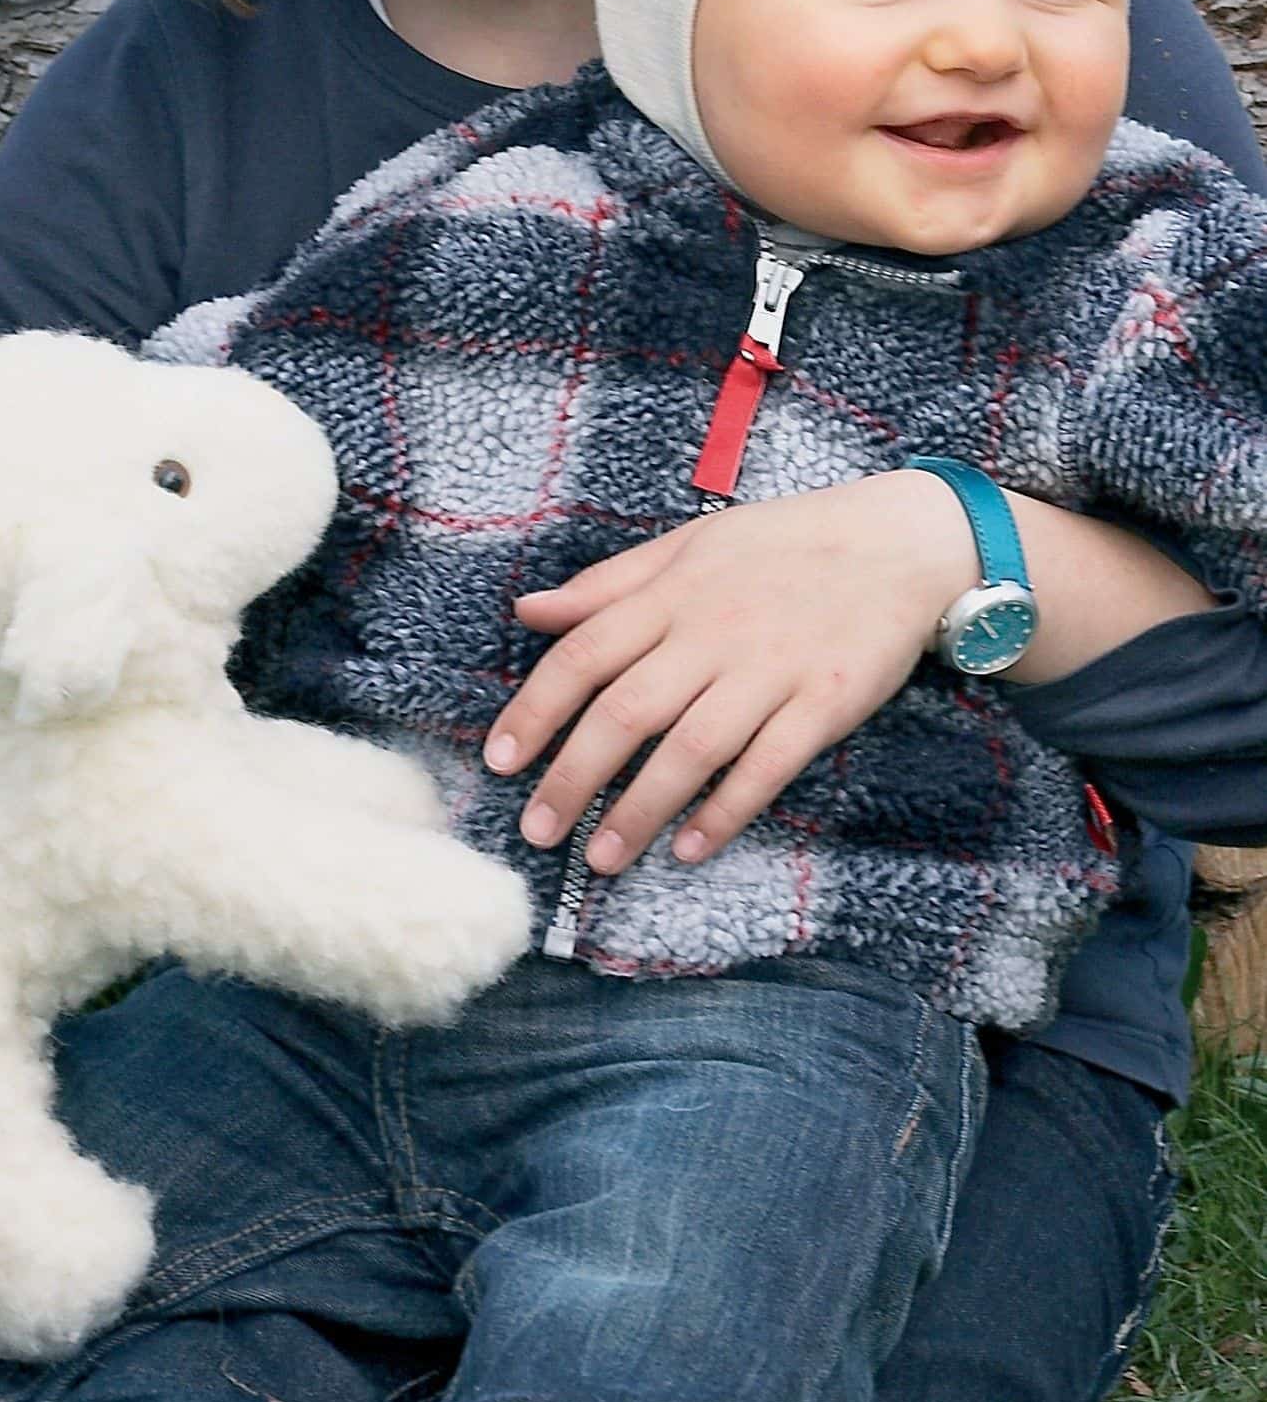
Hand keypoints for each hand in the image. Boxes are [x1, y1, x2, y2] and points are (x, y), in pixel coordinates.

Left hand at [485, 471, 975, 873]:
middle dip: (574, 778)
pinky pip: (767, 766)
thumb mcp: (690, 544)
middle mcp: (713, 634)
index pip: (585, 655)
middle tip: (539, 831)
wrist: (899, 543)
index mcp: (672, 594)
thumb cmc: (784, 544)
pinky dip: (727, 810)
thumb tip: (530, 612)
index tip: (502, 761)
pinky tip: (691, 848)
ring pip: (690, 750)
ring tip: (601, 857)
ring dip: (640, 810)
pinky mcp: (823, 704)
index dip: (536, 710)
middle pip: (626, 713)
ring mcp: (771, 671)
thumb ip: (610, 584)